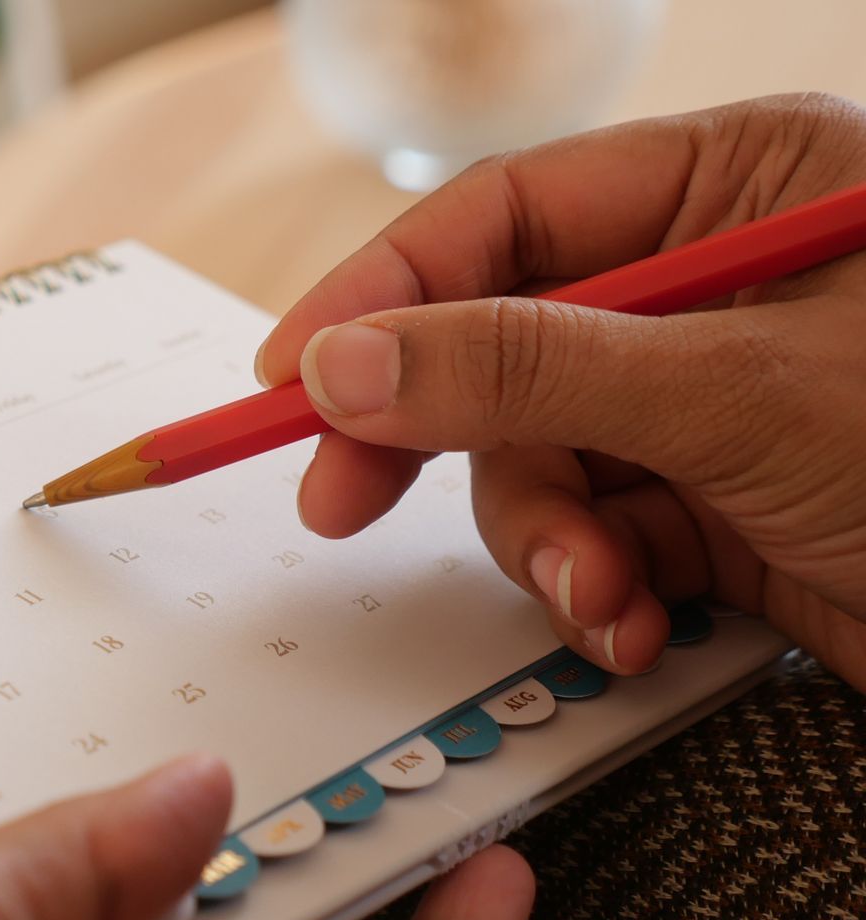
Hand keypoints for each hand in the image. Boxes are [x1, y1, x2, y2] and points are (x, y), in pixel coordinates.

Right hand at [256, 93, 865, 688]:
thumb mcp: (733, 392)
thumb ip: (523, 368)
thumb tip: (348, 359)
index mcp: (734, 188)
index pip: (503, 218)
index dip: (381, 296)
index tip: (291, 379)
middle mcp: (711, 287)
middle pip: (496, 347)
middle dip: (441, 441)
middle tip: (343, 503)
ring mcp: (711, 403)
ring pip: (537, 461)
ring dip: (550, 543)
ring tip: (604, 597)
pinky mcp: (719, 506)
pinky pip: (596, 535)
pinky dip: (600, 590)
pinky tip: (642, 624)